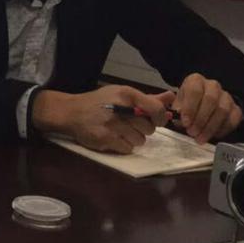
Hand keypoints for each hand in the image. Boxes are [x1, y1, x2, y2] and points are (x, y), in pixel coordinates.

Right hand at [32, 84, 172, 153]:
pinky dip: (123, 146)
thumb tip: (171, 97)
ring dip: (133, 138)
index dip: (160, 118)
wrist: (72, 112)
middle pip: (149, 128)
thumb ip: (147, 98)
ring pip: (140, 140)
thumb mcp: (121, 94)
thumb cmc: (100, 102)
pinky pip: (128, 148)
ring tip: (119, 131)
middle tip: (129, 124)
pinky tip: (113, 137)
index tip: (154, 120)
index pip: (156, 109)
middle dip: (142, 129)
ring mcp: (113, 124)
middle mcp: (121, 108)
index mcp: (126, 94)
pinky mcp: (106, 139)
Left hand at [173, 73, 243, 143]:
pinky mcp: (236, 108)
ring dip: (210, 127)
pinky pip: (233, 120)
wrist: (203, 103)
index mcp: (196, 80)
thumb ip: (176, 108)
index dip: (190, 108)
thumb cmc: (188, 102)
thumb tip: (178, 116)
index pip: (195, 91)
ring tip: (200, 137)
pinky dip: (222, 130)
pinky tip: (213, 136)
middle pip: (211, 100)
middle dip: (200, 119)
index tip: (185, 122)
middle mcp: (213, 86)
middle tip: (192, 132)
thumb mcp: (178, 102)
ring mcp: (226, 96)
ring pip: (222, 110)